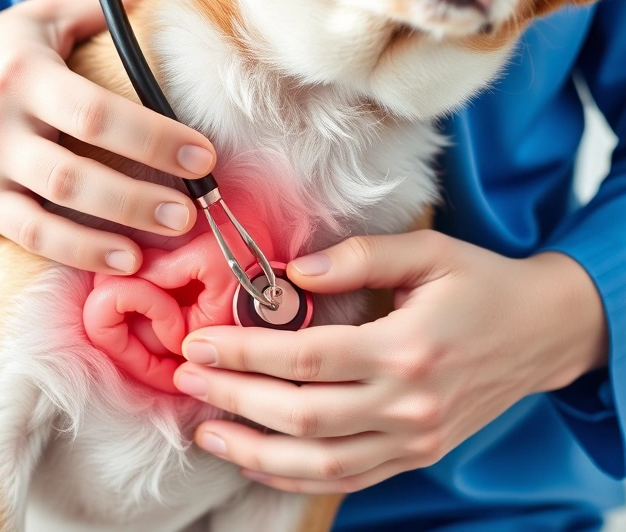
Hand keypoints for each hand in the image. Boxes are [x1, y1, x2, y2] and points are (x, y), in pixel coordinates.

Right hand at [0, 0, 216, 273]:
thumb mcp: (37, 20)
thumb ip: (99, 9)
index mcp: (23, 74)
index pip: (94, 112)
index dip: (151, 138)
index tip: (201, 155)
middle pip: (74, 172)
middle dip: (138, 196)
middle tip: (191, 210)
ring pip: (51, 212)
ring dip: (113, 232)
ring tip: (165, 236)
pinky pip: (31, 237)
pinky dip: (78, 252)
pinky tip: (121, 258)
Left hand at [173, 230, 607, 493]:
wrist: (544, 332)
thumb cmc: (481, 284)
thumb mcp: (428, 251)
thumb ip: (358, 256)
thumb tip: (289, 272)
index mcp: (408, 347)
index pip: (306, 357)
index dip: (244, 352)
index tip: (198, 341)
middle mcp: (408, 403)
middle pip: (300, 414)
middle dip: (232, 397)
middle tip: (186, 377)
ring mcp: (412, 438)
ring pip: (317, 461)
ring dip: (252, 450)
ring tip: (205, 430)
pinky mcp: (414, 455)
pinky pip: (346, 479)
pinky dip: (294, 477)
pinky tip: (254, 461)